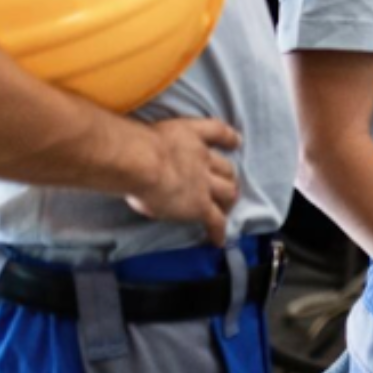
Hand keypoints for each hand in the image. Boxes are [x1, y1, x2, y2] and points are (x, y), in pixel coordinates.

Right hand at [124, 116, 242, 244]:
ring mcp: (204, 184)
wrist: (142, 162)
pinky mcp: (200, 206)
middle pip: (227, 169)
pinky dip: (219, 230)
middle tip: (226, 187)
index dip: (230, 139)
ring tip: (225, 211)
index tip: (236, 143)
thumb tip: (150, 161)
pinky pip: (215, 220)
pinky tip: (218, 240)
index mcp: (191, 136)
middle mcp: (203, 159)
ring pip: (228, 193)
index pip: (217, 132)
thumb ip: (159, 147)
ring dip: (228, 202)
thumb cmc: (136, 145)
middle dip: (229, 178)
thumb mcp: (152, 136)